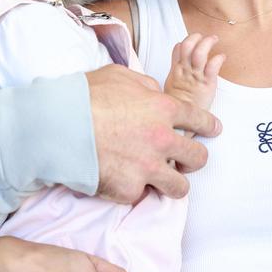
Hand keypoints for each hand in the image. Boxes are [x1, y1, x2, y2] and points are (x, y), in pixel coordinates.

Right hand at [87, 64, 220, 202]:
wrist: (58, 126)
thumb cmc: (85, 96)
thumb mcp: (121, 76)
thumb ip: (146, 87)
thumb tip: (155, 95)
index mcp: (163, 109)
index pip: (200, 119)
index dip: (209, 126)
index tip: (213, 130)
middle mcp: (162, 140)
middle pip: (198, 158)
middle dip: (195, 159)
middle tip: (187, 161)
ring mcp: (148, 168)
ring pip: (180, 187)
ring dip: (173, 183)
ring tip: (164, 181)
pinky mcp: (129, 190)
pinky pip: (141, 194)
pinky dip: (133, 189)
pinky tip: (122, 180)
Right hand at [164, 34, 224, 111]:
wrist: (182, 123)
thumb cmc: (179, 104)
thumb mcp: (171, 83)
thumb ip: (175, 67)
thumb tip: (178, 53)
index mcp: (176, 70)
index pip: (179, 48)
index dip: (187, 41)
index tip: (194, 40)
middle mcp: (186, 71)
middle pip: (188, 46)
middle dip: (196, 37)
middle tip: (204, 36)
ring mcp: (196, 77)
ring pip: (199, 53)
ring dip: (207, 43)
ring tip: (214, 39)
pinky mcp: (207, 84)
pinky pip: (212, 67)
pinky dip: (218, 58)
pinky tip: (222, 57)